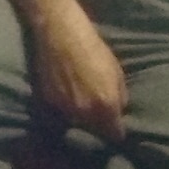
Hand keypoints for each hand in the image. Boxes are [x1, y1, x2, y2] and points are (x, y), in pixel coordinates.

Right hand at [32, 8, 127, 142]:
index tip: (115, 126)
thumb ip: (120, 98)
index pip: (115, 134)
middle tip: (98, 112)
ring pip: (76, 123)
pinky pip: (61, 111)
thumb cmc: (94, 49)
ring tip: (82, 101)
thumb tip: (118, 111)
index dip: (116, 131)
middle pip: (94, 131)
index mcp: (106, 106)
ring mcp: (65, 108)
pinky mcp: (49, 100)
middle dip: (98, 125)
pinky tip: (67, 91)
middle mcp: (85, 112)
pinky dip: (65, 106)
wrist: (62, 33)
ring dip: (81, 117)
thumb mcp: (117, 72)